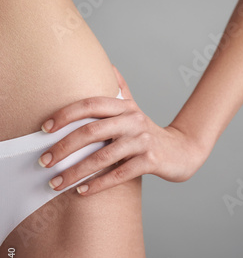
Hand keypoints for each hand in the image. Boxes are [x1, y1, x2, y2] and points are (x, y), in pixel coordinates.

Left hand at [38, 66, 203, 194]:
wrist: (183, 151)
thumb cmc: (150, 132)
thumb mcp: (134, 109)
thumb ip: (121, 90)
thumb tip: (108, 65)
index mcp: (125, 107)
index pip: (90, 104)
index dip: (65, 114)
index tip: (44, 128)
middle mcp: (133, 120)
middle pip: (92, 131)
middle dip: (63, 147)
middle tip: (44, 161)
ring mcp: (142, 140)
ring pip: (103, 157)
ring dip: (75, 171)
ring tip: (56, 183)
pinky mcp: (151, 161)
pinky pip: (119, 174)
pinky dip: (98, 184)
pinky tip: (81, 191)